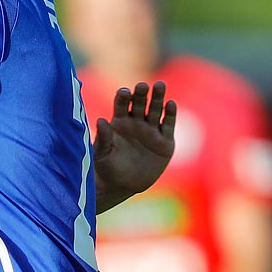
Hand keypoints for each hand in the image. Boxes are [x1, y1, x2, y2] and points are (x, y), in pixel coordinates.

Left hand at [93, 81, 176, 211]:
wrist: (121, 186)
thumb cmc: (107, 168)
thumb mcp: (102, 154)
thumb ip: (102, 138)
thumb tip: (100, 120)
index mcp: (120, 122)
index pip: (122, 104)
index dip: (123, 97)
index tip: (124, 92)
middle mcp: (137, 122)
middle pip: (140, 103)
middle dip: (141, 94)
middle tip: (142, 86)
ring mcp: (151, 130)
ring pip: (156, 110)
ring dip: (158, 98)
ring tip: (159, 85)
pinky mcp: (165, 141)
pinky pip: (168, 125)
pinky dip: (170, 114)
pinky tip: (171, 104)